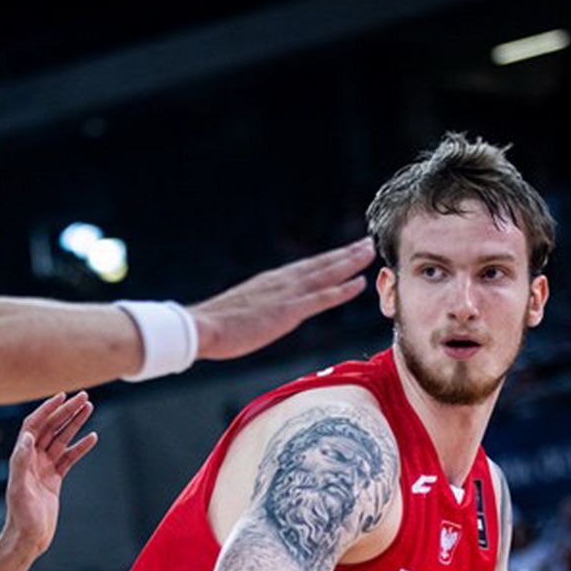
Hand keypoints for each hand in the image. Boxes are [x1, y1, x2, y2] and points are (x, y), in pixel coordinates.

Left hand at [0, 392, 97, 557]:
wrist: (28, 539)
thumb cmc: (21, 517)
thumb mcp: (19, 489)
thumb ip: (21, 462)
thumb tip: (27, 437)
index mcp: (22, 457)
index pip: (34, 425)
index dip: (47, 409)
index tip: (62, 396)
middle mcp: (32, 459)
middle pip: (51, 428)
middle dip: (66, 411)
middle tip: (84, 397)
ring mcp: (44, 468)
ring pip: (62, 439)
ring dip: (75, 423)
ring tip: (89, 408)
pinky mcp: (54, 480)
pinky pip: (69, 458)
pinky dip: (81, 447)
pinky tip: (92, 437)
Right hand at [189, 239, 374, 361]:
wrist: (202, 328)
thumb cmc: (214, 326)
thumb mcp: (239, 312)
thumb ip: (254, 311)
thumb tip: (258, 317)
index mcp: (269, 283)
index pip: (304, 269)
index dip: (326, 260)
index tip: (342, 253)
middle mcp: (281, 282)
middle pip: (319, 264)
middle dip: (344, 254)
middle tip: (366, 242)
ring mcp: (286, 295)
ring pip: (326, 274)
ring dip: (349, 262)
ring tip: (369, 252)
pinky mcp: (287, 311)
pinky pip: (321, 298)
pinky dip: (342, 289)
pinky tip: (358, 283)